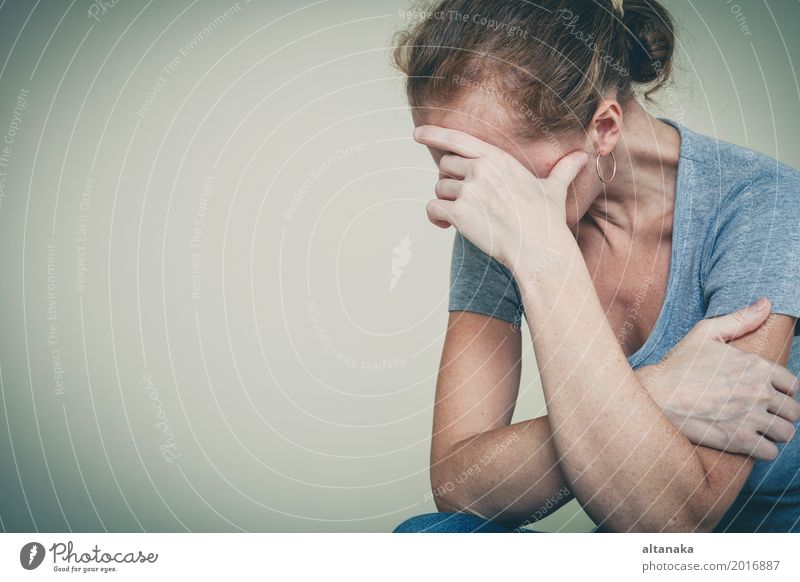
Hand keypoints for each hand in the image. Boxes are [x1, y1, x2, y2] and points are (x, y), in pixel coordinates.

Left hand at [413, 125, 586, 272]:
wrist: (539, 248)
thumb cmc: (547, 220)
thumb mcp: (554, 189)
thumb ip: (563, 170)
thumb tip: (583, 157)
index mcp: (498, 158)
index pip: (458, 139)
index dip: (434, 134)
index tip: (417, 133)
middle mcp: (479, 169)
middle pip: (445, 166)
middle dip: (450, 180)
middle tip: (465, 198)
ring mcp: (468, 191)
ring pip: (439, 189)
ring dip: (446, 202)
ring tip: (464, 216)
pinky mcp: (458, 214)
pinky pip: (433, 208)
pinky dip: (435, 217)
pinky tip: (444, 226)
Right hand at [639, 298, 799, 459]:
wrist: (654, 395)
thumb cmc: (677, 365)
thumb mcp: (705, 334)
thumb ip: (739, 319)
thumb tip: (766, 303)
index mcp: (756, 366)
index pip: (794, 385)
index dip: (784, 391)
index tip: (770, 395)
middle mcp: (759, 391)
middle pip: (794, 411)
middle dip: (782, 413)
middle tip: (764, 415)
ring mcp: (750, 417)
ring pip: (786, 433)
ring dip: (775, 433)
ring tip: (760, 430)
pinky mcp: (738, 440)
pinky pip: (770, 452)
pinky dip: (764, 450)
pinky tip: (750, 443)